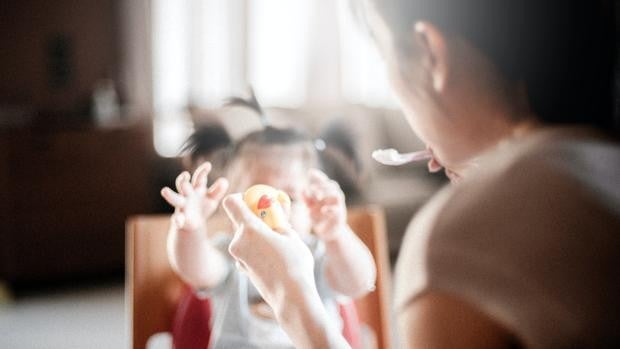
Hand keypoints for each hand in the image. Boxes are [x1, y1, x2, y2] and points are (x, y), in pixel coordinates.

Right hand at [161, 162, 228, 231]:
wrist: (193, 224)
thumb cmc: (203, 207)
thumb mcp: (212, 199)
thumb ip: (218, 190)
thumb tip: (224, 181)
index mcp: (196, 188)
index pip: (198, 177)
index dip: (203, 171)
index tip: (208, 165)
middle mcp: (187, 195)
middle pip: (182, 185)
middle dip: (183, 180)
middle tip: (185, 175)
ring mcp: (182, 206)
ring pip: (174, 198)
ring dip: (170, 195)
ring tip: (164, 190)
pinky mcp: (180, 219)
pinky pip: (177, 218)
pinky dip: (177, 219)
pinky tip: (179, 221)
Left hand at [224, 193, 351, 348]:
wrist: (291, 297)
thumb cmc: (295, 264)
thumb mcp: (291, 236)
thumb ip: (279, 222)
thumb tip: (276, 214)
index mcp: (249, 229)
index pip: (231, 202)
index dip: (241, 197)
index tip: (255, 201)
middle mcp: (238, 242)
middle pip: (239, 220)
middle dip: (254, 217)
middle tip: (273, 220)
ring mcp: (238, 257)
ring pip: (244, 236)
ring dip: (257, 234)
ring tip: (278, 241)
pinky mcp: (242, 268)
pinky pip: (246, 251)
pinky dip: (256, 248)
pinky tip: (274, 256)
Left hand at [304, 169, 346, 240]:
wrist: (328, 233)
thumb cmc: (319, 218)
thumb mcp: (311, 207)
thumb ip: (307, 199)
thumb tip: (302, 189)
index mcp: (327, 194)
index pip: (325, 182)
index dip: (319, 176)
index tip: (311, 172)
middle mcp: (334, 199)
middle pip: (333, 186)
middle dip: (322, 186)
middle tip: (312, 190)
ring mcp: (339, 207)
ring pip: (338, 195)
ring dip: (327, 194)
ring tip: (317, 197)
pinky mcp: (339, 217)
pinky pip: (337, 210)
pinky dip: (330, 209)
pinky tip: (323, 210)